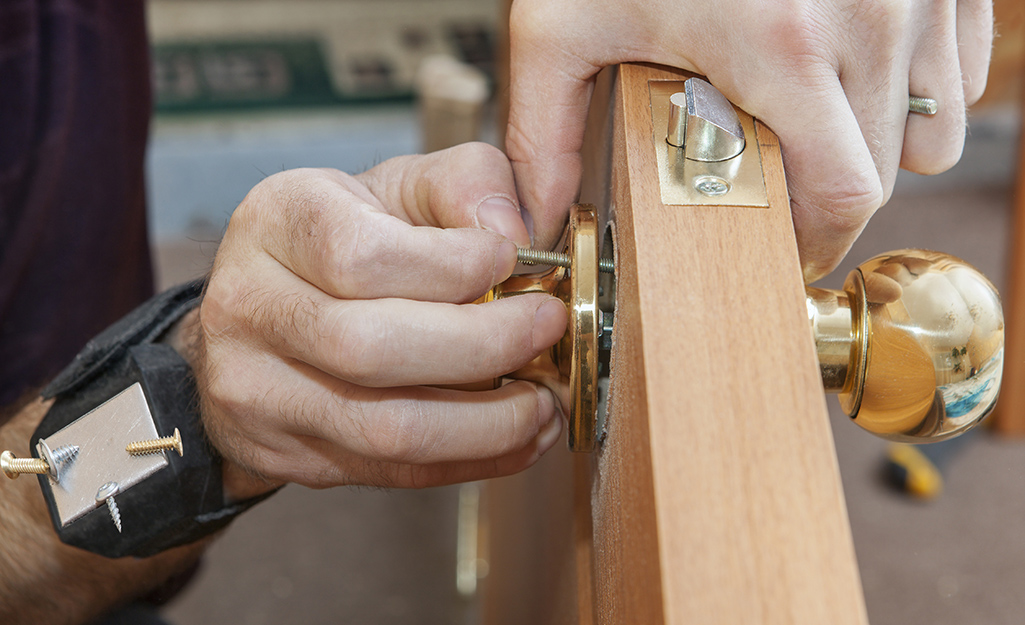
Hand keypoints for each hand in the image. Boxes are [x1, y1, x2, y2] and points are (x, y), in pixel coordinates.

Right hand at [192, 143, 566, 494]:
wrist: (265, 314)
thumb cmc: (350, 238)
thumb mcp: (402, 186)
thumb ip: (468, 182)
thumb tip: (514, 231)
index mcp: (277, 222)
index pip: (364, 257)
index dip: (456, 267)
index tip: (516, 262)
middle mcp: (250, 307)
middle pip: (372, 349)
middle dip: (486, 347)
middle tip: (546, 331)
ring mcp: (257, 391)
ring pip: (388, 430)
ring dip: (490, 424)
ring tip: (544, 401)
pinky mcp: (286, 453)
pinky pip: (393, 473)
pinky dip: (473, 460)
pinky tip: (519, 436)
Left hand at [507, 0, 992, 280]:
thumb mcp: (564, 21)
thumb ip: (544, 129)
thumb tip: (540, 216)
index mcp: (783, 45)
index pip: (843, 194)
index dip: (816, 240)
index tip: (786, 248)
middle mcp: (871, 18)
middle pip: (885, 172)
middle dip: (830, 193)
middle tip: (778, 177)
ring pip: (931, 127)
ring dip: (875, 141)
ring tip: (808, 116)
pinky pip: (956, 72)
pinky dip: (909, 87)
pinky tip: (844, 68)